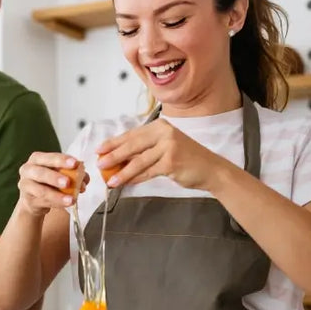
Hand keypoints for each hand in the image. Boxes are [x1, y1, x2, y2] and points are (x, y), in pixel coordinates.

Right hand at [17, 152, 89, 216]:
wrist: (34, 198)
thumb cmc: (49, 181)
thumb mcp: (59, 173)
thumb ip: (73, 173)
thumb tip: (85, 178)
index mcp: (37, 159)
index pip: (49, 157)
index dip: (62, 160)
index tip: (75, 163)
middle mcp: (28, 170)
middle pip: (40, 173)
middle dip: (55, 177)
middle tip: (68, 182)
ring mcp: (25, 186)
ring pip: (41, 191)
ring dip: (57, 195)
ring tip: (71, 199)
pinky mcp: (28, 200)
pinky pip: (43, 202)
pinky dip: (56, 203)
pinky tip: (66, 204)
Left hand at [96, 119, 228, 190]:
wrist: (211, 169)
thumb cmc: (187, 159)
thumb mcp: (165, 148)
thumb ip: (144, 151)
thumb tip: (118, 160)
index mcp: (160, 126)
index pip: (132, 134)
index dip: (113, 142)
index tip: (99, 149)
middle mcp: (164, 133)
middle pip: (132, 145)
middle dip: (113, 155)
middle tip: (99, 163)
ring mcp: (168, 146)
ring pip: (138, 161)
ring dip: (122, 171)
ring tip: (109, 179)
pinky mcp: (171, 161)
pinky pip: (147, 172)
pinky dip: (135, 178)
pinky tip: (125, 183)